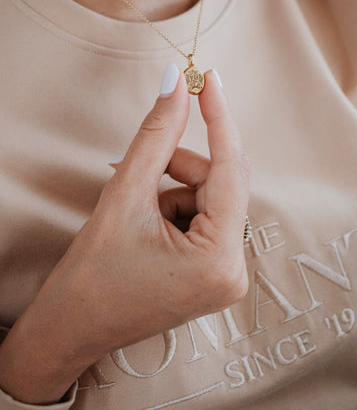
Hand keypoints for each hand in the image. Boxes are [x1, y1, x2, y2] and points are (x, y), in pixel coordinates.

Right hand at [0, 66, 249, 403]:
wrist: (67, 331)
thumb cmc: (90, 275)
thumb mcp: (125, 195)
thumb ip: (156, 135)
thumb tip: (174, 84)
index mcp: (219, 259)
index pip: (230, 168)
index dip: (218, 117)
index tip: (209, 78)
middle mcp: (235, 271)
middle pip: (221, 184)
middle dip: (181, 166)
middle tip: (141, 167)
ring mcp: (227, 275)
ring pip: (211, 198)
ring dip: (174, 188)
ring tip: (136, 208)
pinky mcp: (215, 274)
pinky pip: (206, 217)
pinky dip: (177, 206)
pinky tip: (146, 224)